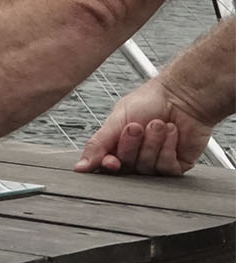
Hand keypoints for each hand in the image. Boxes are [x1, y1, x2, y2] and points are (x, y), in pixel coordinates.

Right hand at [75, 76, 216, 174]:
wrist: (182, 94)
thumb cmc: (149, 101)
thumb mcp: (116, 120)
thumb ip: (97, 145)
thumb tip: (79, 167)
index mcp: (118, 145)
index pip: (107, 165)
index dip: (109, 164)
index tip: (112, 161)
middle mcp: (136, 155)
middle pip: (127, 166)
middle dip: (132, 145)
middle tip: (136, 126)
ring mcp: (157, 161)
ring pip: (147, 168)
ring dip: (152, 143)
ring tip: (158, 123)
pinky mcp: (177, 164)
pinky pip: (167, 167)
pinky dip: (168, 147)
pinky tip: (171, 132)